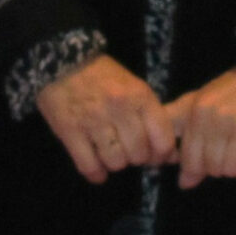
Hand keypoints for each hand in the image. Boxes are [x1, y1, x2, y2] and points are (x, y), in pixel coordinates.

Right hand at [36, 54, 173, 183]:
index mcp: (140, 96)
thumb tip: (171, 155)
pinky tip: (97, 170)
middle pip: (138, 154)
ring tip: (110, 155)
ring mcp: (93, 121)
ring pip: (115, 162)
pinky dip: (96, 173)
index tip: (154, 156)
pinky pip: (88, 166)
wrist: (64, 61)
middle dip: (136, 159)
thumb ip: (153, 118)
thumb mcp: (134, 87)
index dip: (161, 155)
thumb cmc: (104, 76)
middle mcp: (119, 109)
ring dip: (115, 164)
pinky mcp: (69, 131)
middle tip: (128, 152)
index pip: (162, 139)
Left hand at [165, 44, 235, 189]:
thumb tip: (184, 183)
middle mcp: (201, 113)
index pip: (164, 142)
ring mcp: (222, 120)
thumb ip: (191, 136)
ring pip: (214, 168)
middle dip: (207, 168)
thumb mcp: (207, 101)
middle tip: (225, 152)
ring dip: (227, 166)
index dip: (173, 160)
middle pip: (192, 163)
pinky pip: (234, 166)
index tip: (186, 163)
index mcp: (189, 106)